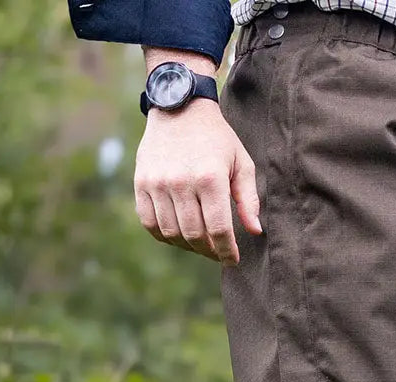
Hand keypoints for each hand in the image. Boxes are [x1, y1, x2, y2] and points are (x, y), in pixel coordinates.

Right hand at [135, 54, 261, 265]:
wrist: (179, 107)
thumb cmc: (217, 139)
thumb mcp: (242, 163)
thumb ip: (249, 199)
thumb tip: (255, 231)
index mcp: (210, 178)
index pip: (219, 229)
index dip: (227, 251)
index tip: (232, 260)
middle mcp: (181, 182)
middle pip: (195, 235)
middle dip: (209, 251)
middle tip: (218, 252)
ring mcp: (157, 183)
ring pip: (172, 232)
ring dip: (188, 246)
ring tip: (200, 244)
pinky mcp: (141, 182)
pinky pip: (149, 222)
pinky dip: (164, 235)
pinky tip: (178, 234)